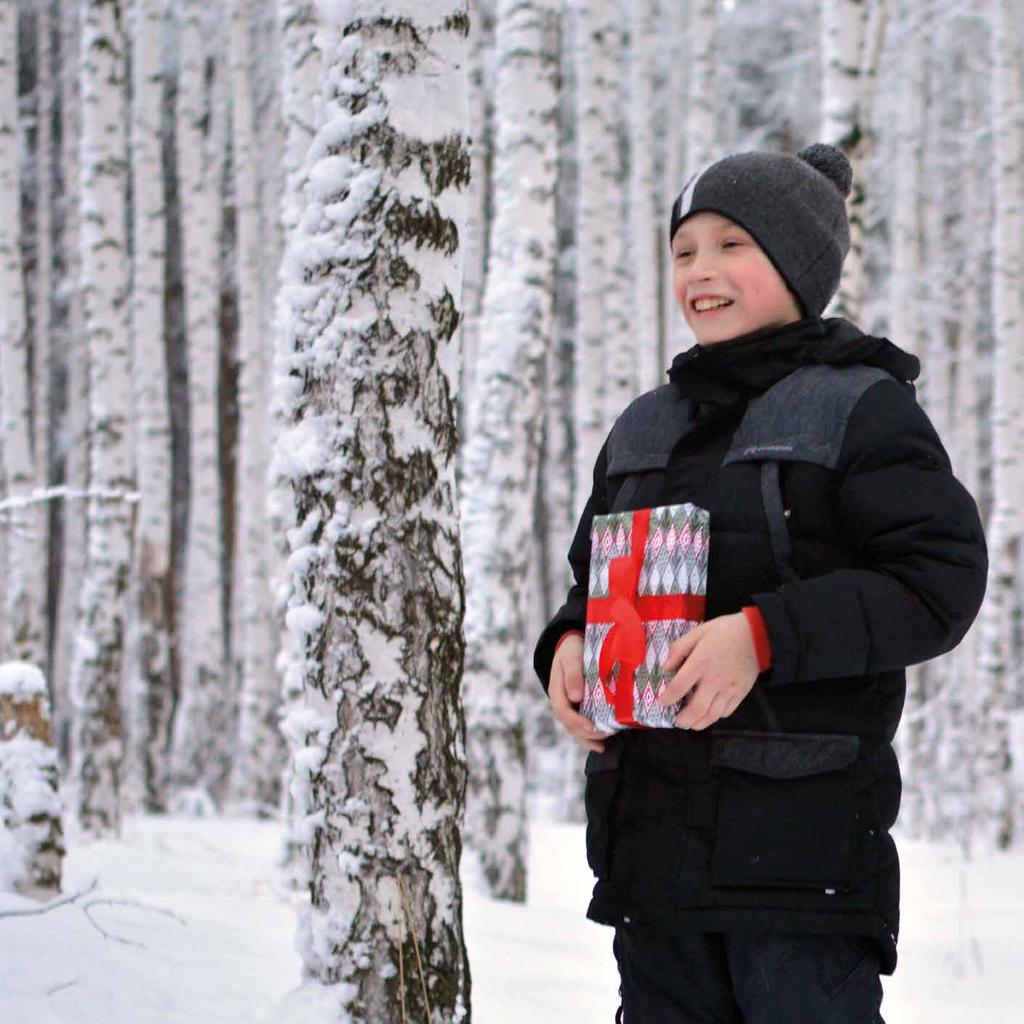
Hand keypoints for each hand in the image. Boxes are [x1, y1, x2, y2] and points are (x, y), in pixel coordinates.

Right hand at [548, 633, 611, 752]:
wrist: (571, 644)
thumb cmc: (571, 650)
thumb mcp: (571, 658)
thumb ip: (573, 675)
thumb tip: (575, 698)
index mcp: (556, 690)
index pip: (563, 711)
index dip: (577, 721)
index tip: (592, 726)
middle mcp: (561, 701)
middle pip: (569, 724)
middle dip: (585, 733)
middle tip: (604, 735)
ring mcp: (568, 705)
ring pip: (574, 728)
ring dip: (587, 739)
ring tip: (602, 746)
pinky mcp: (577, 707)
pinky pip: (580, 725)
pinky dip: (589, 736)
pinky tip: (601, 743)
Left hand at [657, 613, 759, 730]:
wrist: (757, 635)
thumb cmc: (725, 632)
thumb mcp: (697, 632)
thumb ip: (679, 649)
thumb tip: (666, 667)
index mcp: (700, 663)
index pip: (679, 687)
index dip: (668, 698)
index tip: (662, 703)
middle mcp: (714, 680)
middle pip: (697, 709)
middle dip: (684, 720)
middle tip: (677, 722)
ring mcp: (729, 689)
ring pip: (712, 715)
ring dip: (699, 723)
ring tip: (691, 723)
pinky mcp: (741, 693)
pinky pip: (727, 711)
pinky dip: (715, 717)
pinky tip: (709, 714)